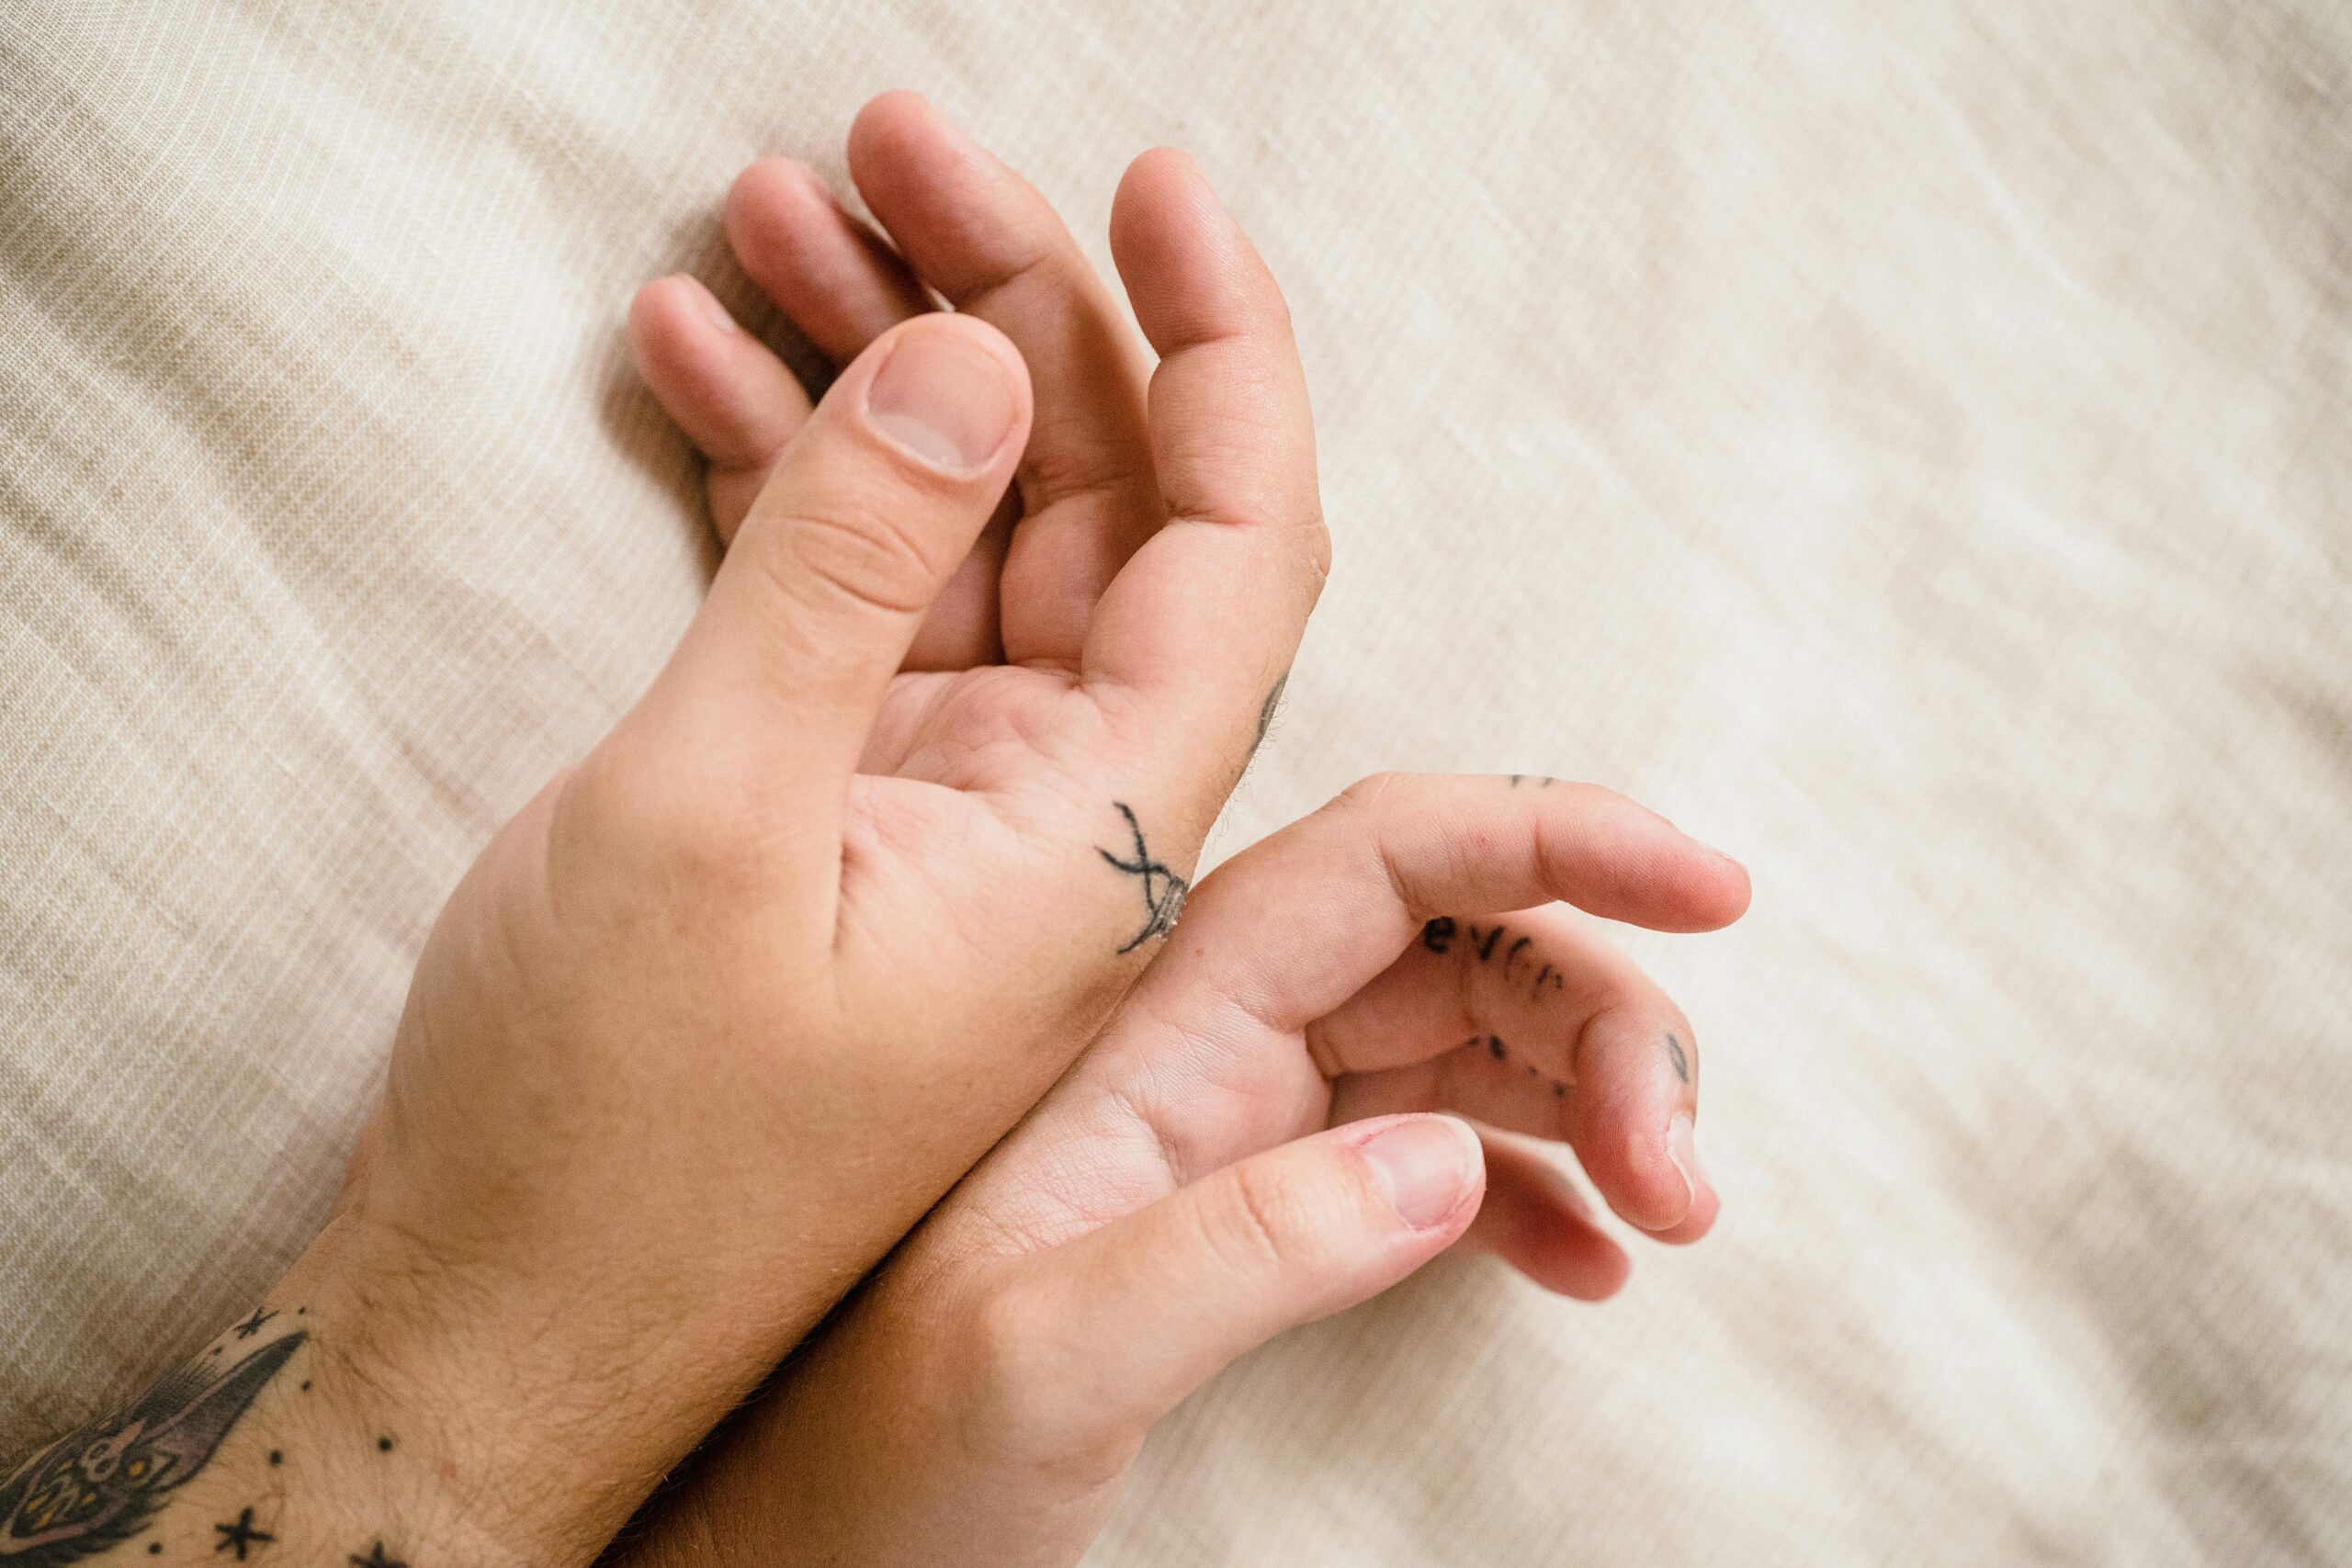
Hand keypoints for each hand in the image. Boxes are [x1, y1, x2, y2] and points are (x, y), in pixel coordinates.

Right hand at [308, 97, 1325, 1563]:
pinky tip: (702, 359)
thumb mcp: (709, 821)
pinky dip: (792, 477)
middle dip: (1006, 303)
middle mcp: (1058, 813)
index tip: (1157, 181)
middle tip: (887, 143)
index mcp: (1098, 832)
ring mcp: (948, 810)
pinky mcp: (843, 818)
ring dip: (879, 368)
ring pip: (965, 536)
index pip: (1239, 542)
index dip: (1225, 346)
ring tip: (763, 218)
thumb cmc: (605, 1140)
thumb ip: (849, 577)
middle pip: (1095, 504)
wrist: (501, 1325)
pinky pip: (857, 606)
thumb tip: (978, 362)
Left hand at [624, 773, 1749, 1567]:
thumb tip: (1455, 1163)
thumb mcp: (1038, 1369)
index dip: (1558, 835)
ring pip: (1457, 1037)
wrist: (780, 1557)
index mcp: (1150, 1028)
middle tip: (1688, 1176)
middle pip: (1456, 943)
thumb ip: (1240, 1254)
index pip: (1385, 855)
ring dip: (1588, 1097)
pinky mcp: (1240, 1214)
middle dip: (1603, 1016)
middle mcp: (1197, 1046)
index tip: (1718, 884)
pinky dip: (1527, 1183)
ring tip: (1671, 1212)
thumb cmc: (865, 1474)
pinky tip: (1584, 1260)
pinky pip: (1423, 1150)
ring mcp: (1224, 1126)